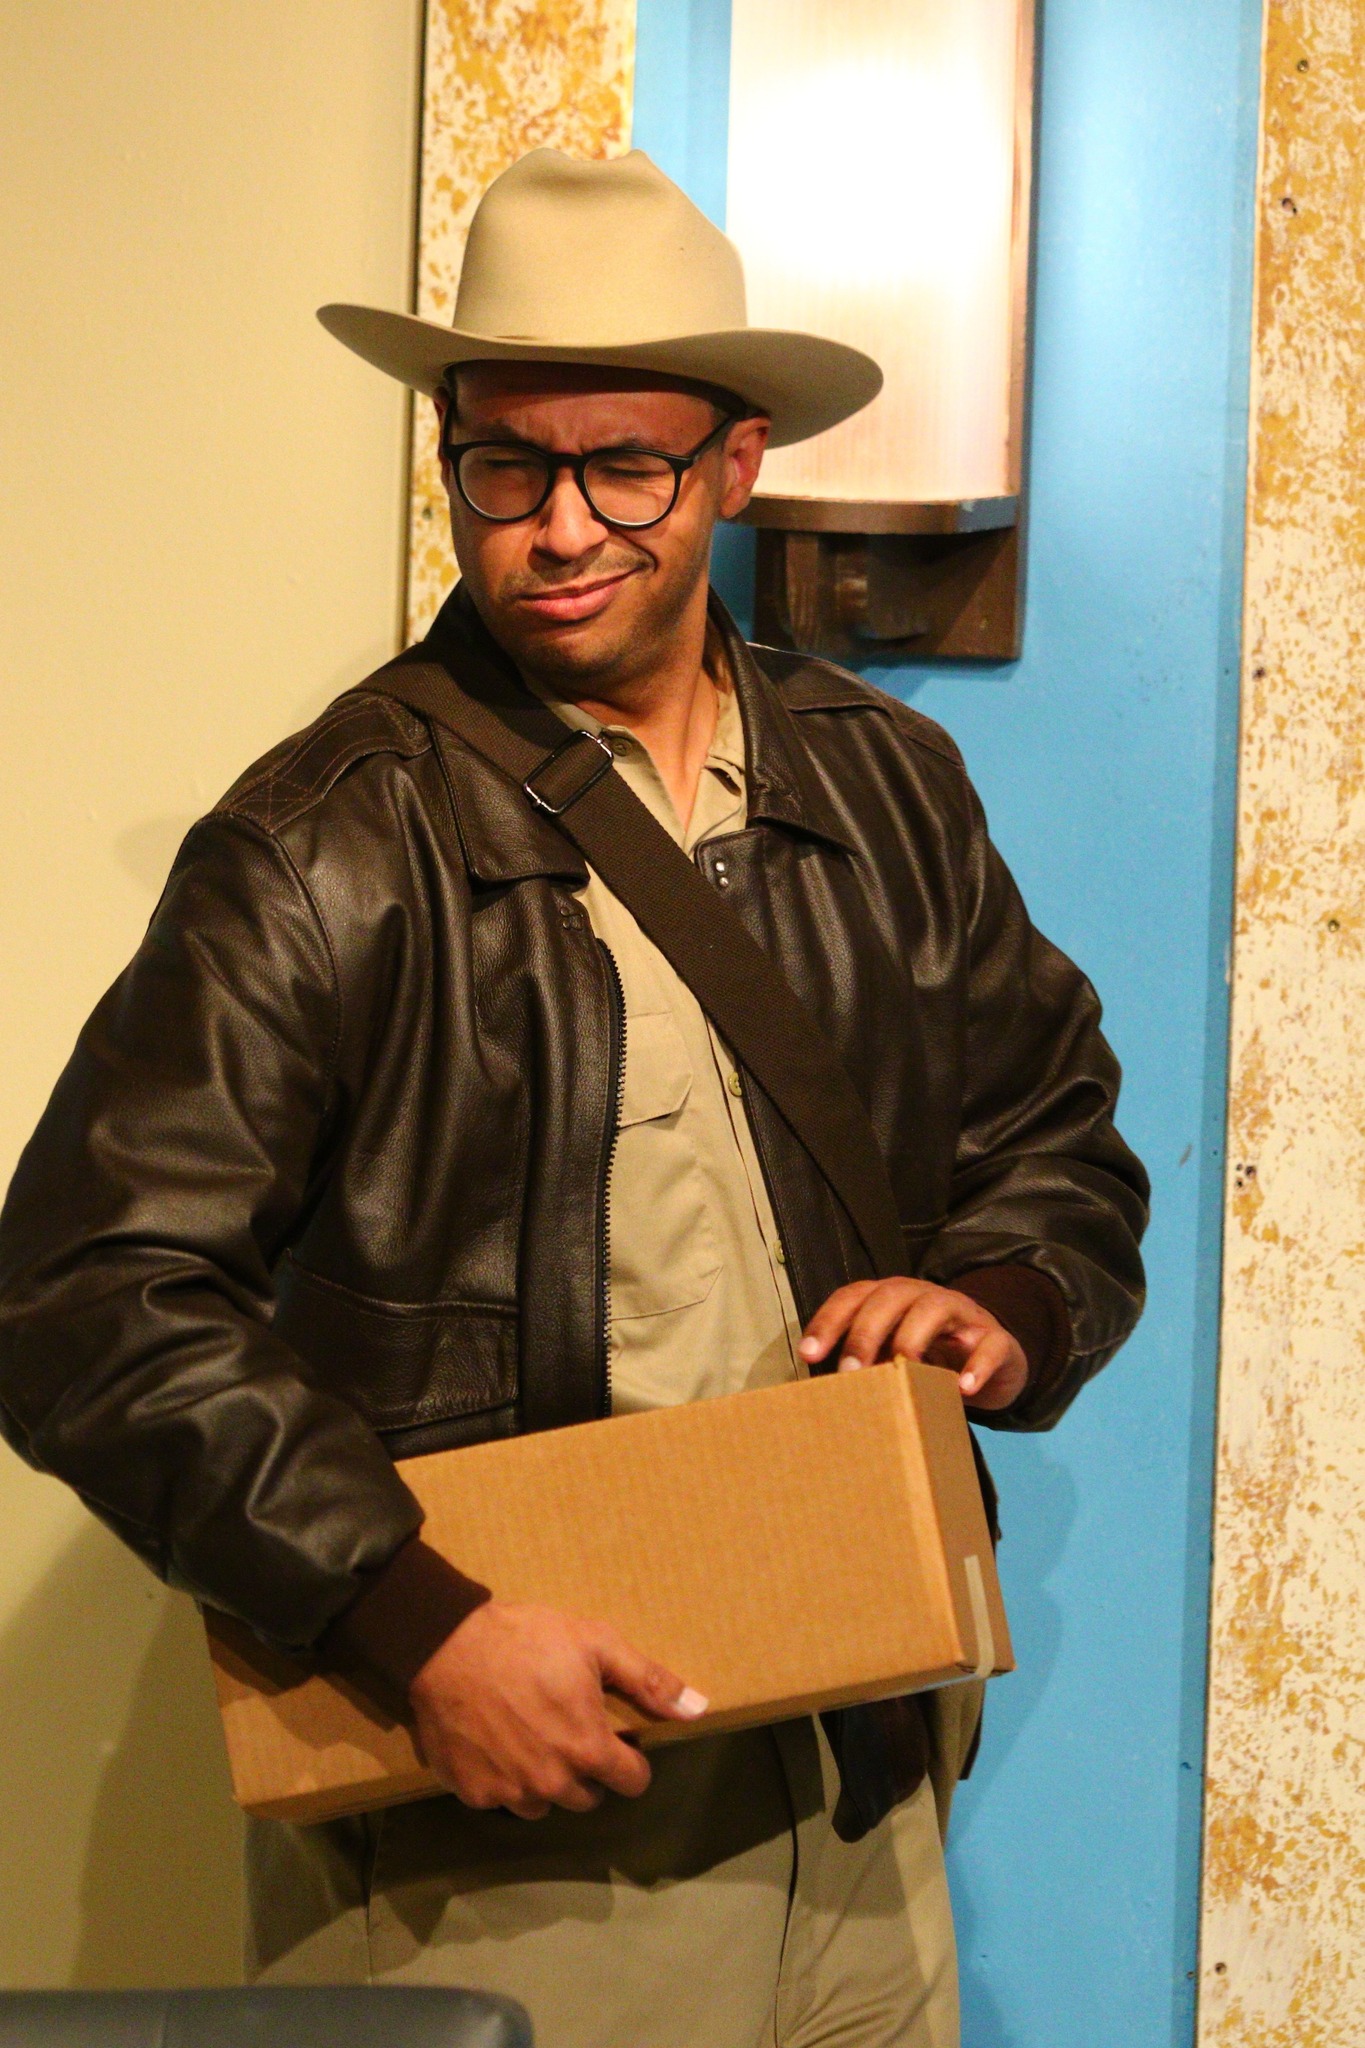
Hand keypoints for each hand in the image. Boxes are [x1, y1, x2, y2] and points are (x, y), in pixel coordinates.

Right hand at [408, 1600, 706, 1818]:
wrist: (445, 1646)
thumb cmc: (526, 1641)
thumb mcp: (595, 1643)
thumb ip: (648, 1680)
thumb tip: (697, 1709)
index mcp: (589, 1750)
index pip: (632, 1782)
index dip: (630, 1759)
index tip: (616, 1738)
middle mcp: (553, 1783)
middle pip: (588, 1798)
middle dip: (587, 1769)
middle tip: (569, 1729)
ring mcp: (510, 1793)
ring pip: (544, 1803)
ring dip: (546, 1779)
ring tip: (532, 1737)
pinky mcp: (473, 1793)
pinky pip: (501, 1798)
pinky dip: (504, 1778)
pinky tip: (497, 1742)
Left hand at [799, 1277, 1028, 1412]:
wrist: (995, 1359)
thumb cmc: (933, 1356)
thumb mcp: (895, 1355)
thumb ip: (867, 1363)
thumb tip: (824, 1394)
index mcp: (892, 1298)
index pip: (854, 1297)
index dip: (828, 1321)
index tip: (808, 1354)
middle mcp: (923, 1296)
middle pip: (890, 1297)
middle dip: (866, 1331)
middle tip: (849, 1368)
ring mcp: (962, 1314)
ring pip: (936, 1308)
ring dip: (913, 1338)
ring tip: (902, 1369)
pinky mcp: (996, 1338)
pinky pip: (990, 1345)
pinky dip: (978, 1365)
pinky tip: (963, 1388)